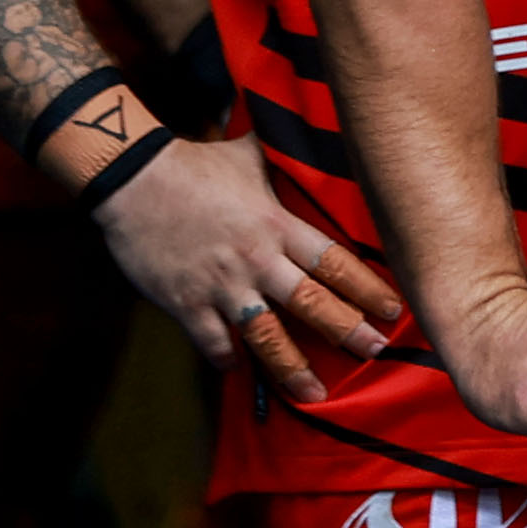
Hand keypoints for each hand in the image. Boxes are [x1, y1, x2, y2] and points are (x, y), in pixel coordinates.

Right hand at [94, 131, 401, 406]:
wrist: (133, 181)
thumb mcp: (249, 155)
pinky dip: (227, 358)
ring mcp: (221, 285)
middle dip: (347, 329)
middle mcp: (256, 260)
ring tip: (315, 393)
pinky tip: (238, 370)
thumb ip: (281, 160)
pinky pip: (212, 340)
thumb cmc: (194, 165)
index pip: (333, 262)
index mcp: (277, 226)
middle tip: (374, 351)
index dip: (366, 287)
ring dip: (292, 366)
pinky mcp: (185, 302)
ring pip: (266, 335)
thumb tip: (307, 134)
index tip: (393, 309)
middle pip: (311, 302)